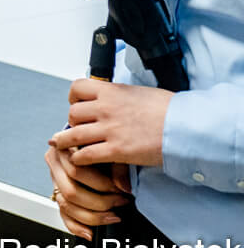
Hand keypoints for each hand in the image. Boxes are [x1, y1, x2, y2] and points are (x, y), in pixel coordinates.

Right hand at [45, 143, 131, 239]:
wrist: (98, 143)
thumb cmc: (104, 144)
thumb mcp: (112, 147)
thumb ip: (117, 164)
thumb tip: (124, 187)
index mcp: (62, 148)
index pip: (76, 171)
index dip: (101, 184)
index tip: (120, 189)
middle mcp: (55, 165)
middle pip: (71, 191)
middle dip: (100, 201)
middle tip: (121, 202)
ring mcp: (55, 181)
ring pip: (66, 205)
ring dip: (93, 216)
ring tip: (113, 216)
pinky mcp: (59, 195)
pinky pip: (63, 215)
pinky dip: (76, 227)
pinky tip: (90, 233)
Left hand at [51, 79, 171, 167]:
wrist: (185, 127)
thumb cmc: (169, 109)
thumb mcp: (139, 93)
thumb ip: (120, 96)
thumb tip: (113, 100)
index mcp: (112, 91)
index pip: (77, 88)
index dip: (74, 97)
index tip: (76, 104)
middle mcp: (106, 108)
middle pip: (73, 113)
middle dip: (72, 122)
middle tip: (76, 128)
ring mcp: (109, 130)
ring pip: (74, 135)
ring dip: (66, 141)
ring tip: (61, 145)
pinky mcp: (116, 150)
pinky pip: (86, 155)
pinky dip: (79, 158)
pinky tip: (79, 159)